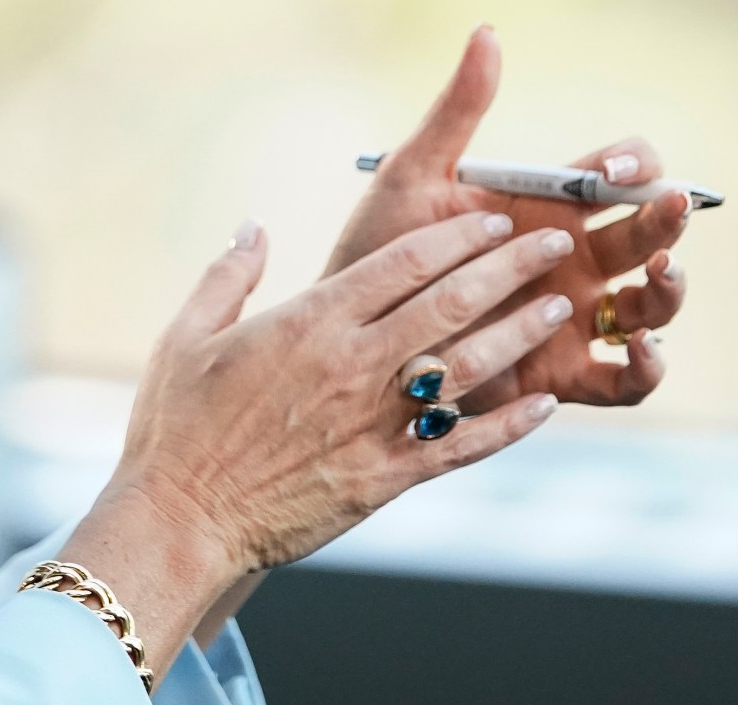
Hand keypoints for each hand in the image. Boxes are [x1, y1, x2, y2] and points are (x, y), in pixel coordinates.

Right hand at [60, 209, 576, 672]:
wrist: (179, 520)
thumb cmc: (176, 428)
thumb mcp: (186, 336)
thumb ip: (228, 274)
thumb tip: (253, 226)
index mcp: (312, 322)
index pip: (405, 262)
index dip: (458, 236)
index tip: (496, 218)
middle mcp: (354, 366)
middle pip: (452, 303)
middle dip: (511, 267)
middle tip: (555, 242)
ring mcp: (374, 424)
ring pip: (468, 368)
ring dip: (521, 334)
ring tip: (561, 307)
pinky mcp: (384, 478)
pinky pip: (461, 446)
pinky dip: (508, 426)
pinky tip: (543, 405)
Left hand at [324, 25, 693, 411]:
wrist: (350, 332)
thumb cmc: (380, 249)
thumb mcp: (413, 175)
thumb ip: (457, 111)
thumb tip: (486, 32)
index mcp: (552, 207)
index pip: (622, 174)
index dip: (634, 164)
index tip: (612, 167)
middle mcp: (575, 262)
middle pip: (649, 234)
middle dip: (668, 218)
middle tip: (670, 207)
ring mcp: (575, 320)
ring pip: (651, 306)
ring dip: (671, 289)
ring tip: (663, 274)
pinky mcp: (564, 377)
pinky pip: (626, 383)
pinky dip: (648, 368)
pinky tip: (641, 349)